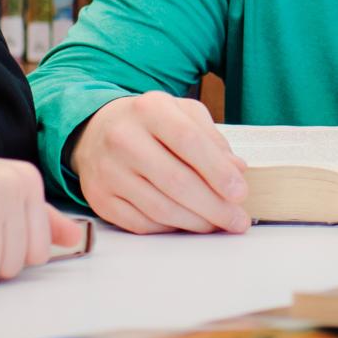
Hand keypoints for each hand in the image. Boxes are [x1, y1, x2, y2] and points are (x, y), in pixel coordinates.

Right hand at [66, 93, 249, 234]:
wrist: (96, 131)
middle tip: (237, 220)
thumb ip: (211, 138)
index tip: (240, 193)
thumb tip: (236, 171)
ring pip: (160, 209)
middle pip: (176, 181)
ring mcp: (108, 171)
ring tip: (218, 224)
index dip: (218, 171)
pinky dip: (171, 228)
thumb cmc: (149, 124)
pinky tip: (187, 224)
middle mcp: (123, 138)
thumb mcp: (182, 114)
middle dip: (214, 206)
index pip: (189, 141)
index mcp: (149, 109)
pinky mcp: (100, 199)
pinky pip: (142, 224)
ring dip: (196, 223)